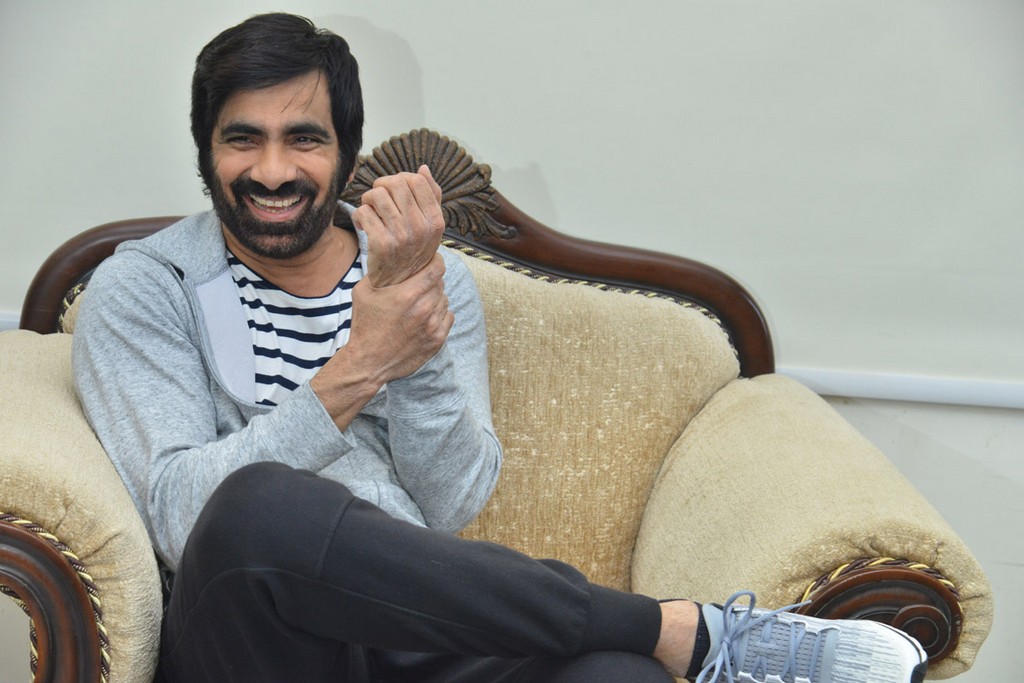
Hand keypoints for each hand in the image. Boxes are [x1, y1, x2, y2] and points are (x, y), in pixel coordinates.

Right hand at [348, 252, 453, 381]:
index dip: (436, 261)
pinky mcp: (438, 340)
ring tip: (420, 303)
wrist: (369, 362)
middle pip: (440, 284)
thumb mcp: (363, 292)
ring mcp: (433, 325)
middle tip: (421, 283)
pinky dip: (440, 314)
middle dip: (432, 280)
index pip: (436, 269)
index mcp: (407, 294)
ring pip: (444, 300)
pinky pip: (448, 317)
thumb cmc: (364, 326)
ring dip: (435, 298)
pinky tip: (426, 317)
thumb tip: (389, 258)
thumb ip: (378, 272)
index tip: (432, 260)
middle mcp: (424, 308)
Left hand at [352, 165, 443, 287]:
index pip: (417, 181)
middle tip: (378, 198)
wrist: (398, 282)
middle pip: (396, 184)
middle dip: (382, 186)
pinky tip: (364, 224)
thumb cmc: (413, 248)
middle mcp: (420, 227)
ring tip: (371, 211)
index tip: (394, 189)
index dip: (401, 179)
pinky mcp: (381, 243)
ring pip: (377, 195)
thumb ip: (431, 197)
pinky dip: (360, 215)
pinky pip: (363, 212)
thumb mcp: (429, 226)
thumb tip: (423, 169)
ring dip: (369, 199)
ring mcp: (401, 236)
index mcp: (435, 220)